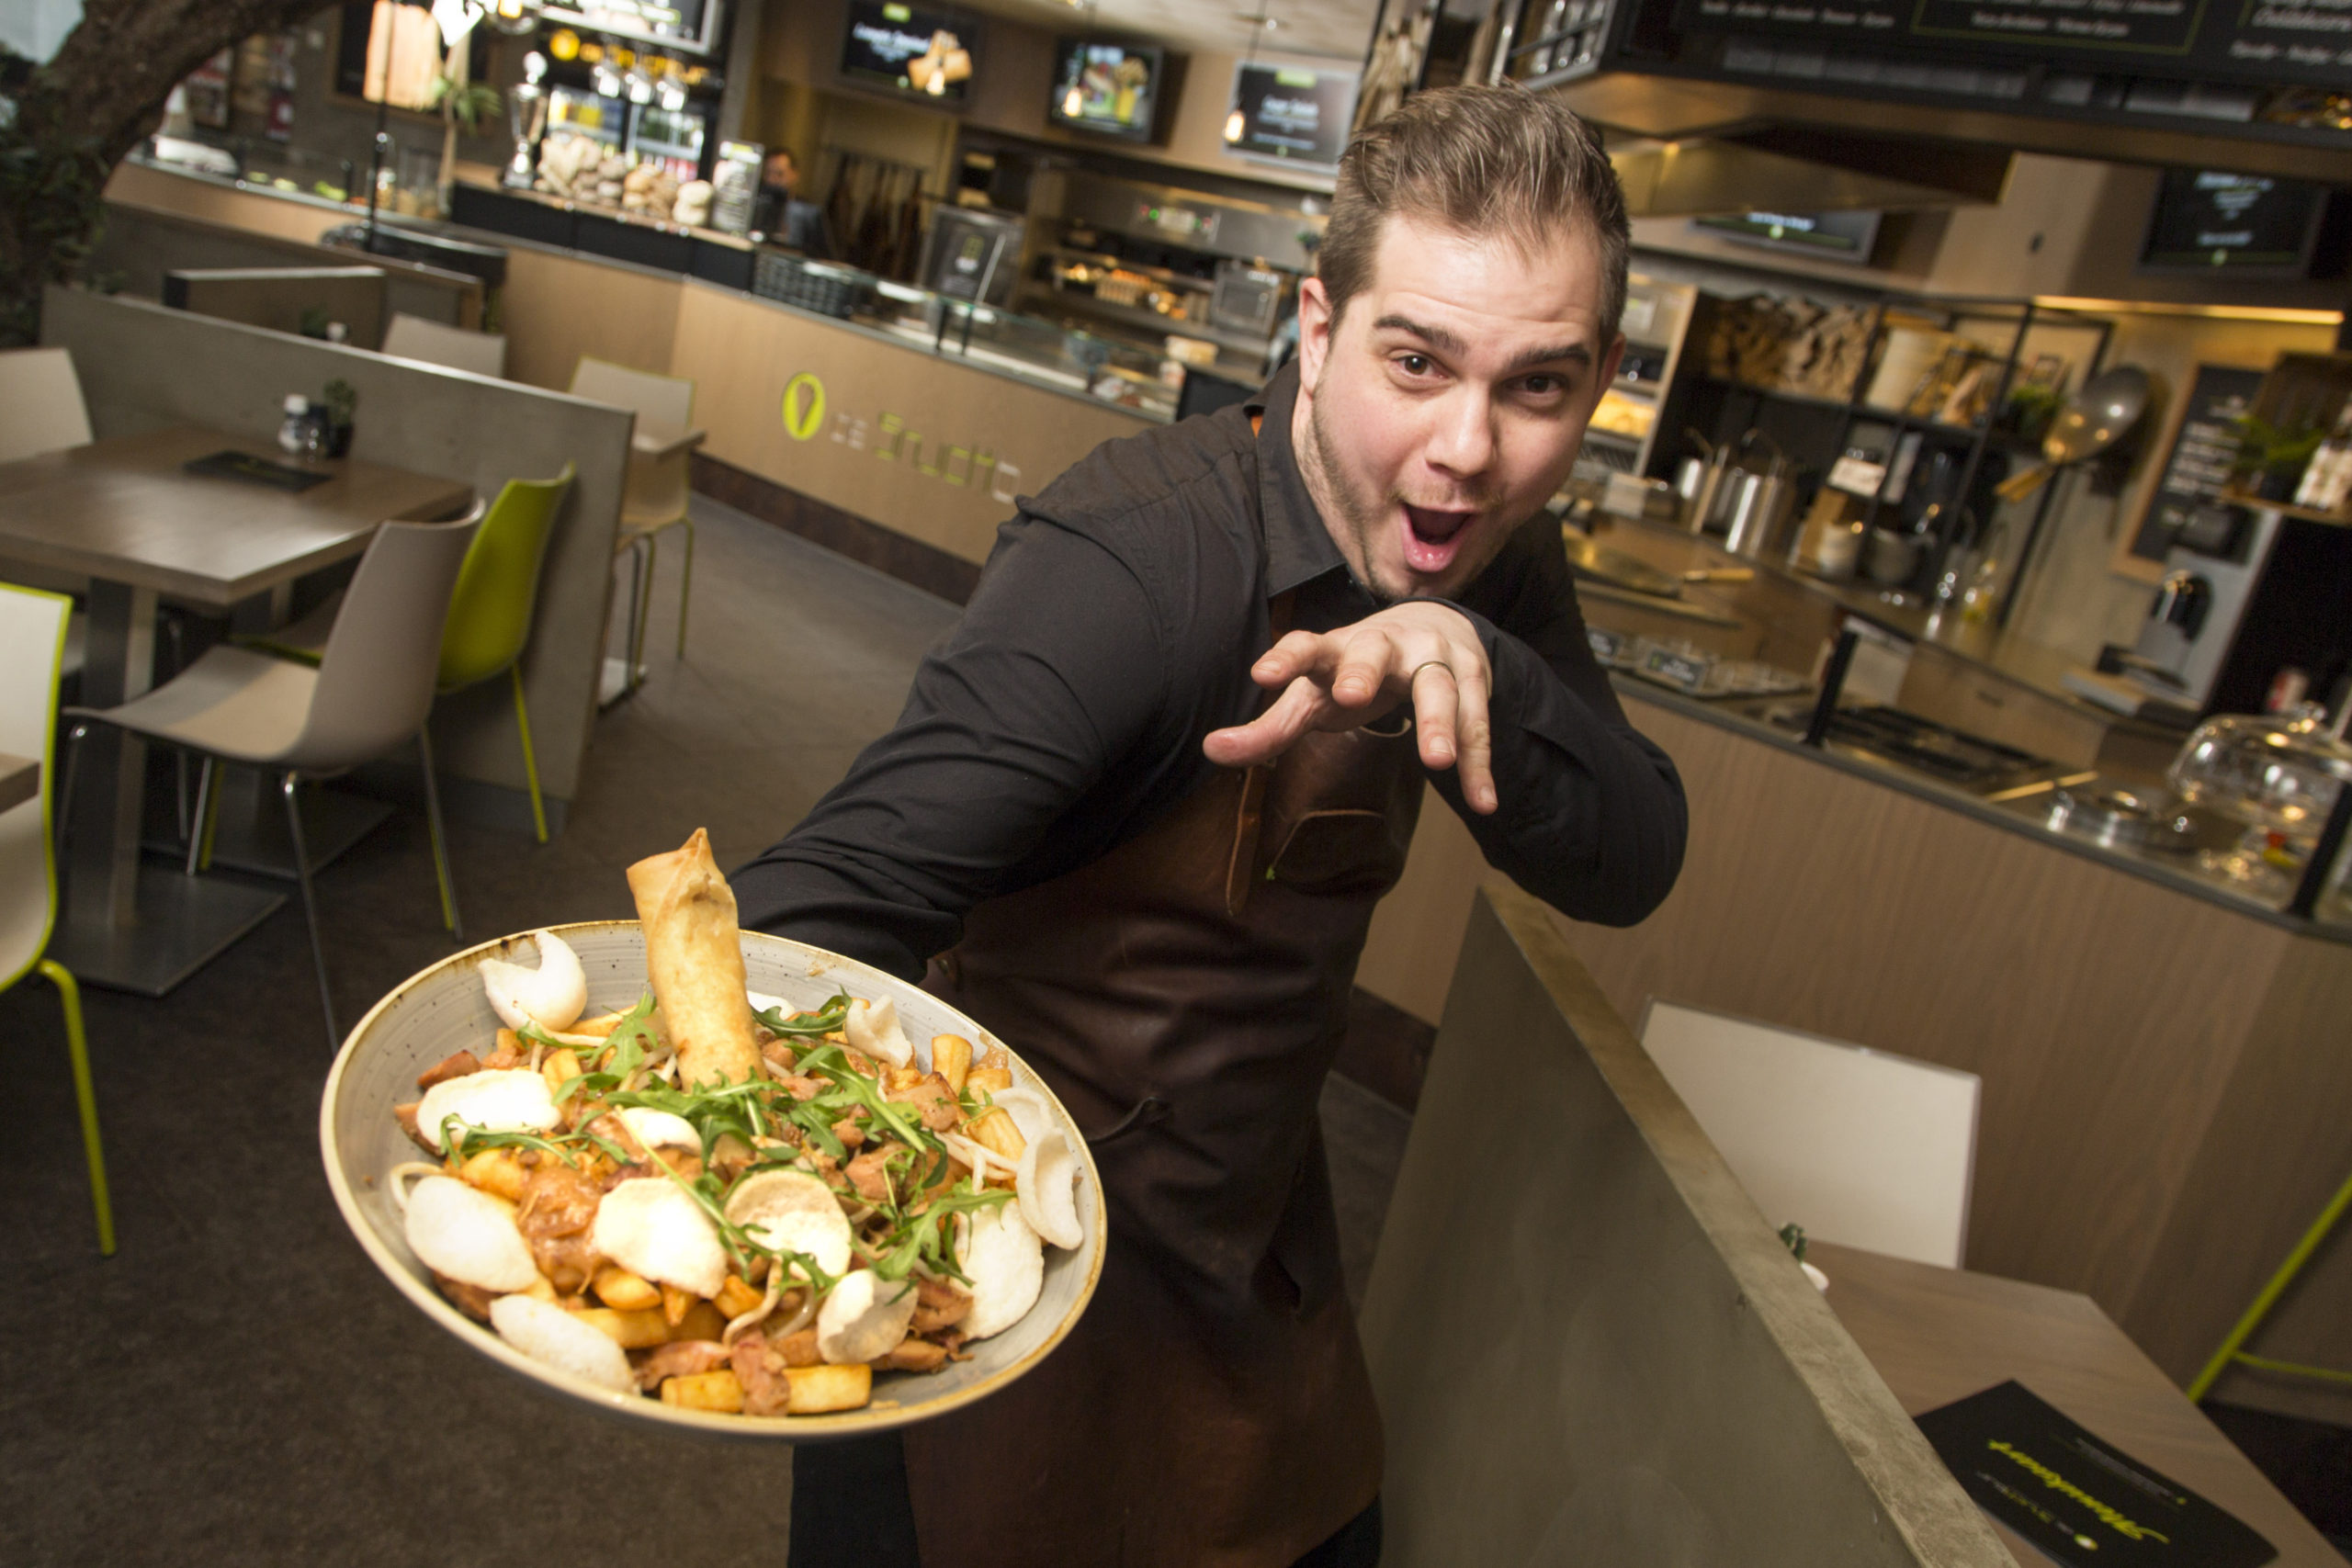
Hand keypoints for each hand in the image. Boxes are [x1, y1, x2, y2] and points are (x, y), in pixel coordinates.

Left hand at [1202, 602, 1497, 813]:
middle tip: (1353, 696)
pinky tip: (1483, 802)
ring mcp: (1433, 656)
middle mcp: (1385, 645)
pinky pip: (1477, 724)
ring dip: (1440, 722)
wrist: (1433, 628)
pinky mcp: (1472, 678)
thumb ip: (1269, 729)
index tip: (1262, 675)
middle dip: (1363, 671)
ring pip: (1438, 686)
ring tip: (1437, 761)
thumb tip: (1211, 750)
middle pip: (1373, 652)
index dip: (1285, 659)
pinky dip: (1481, 763)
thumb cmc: (1354, 674)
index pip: (1306, 647)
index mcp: (1336, 649)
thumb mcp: (1312, 699)